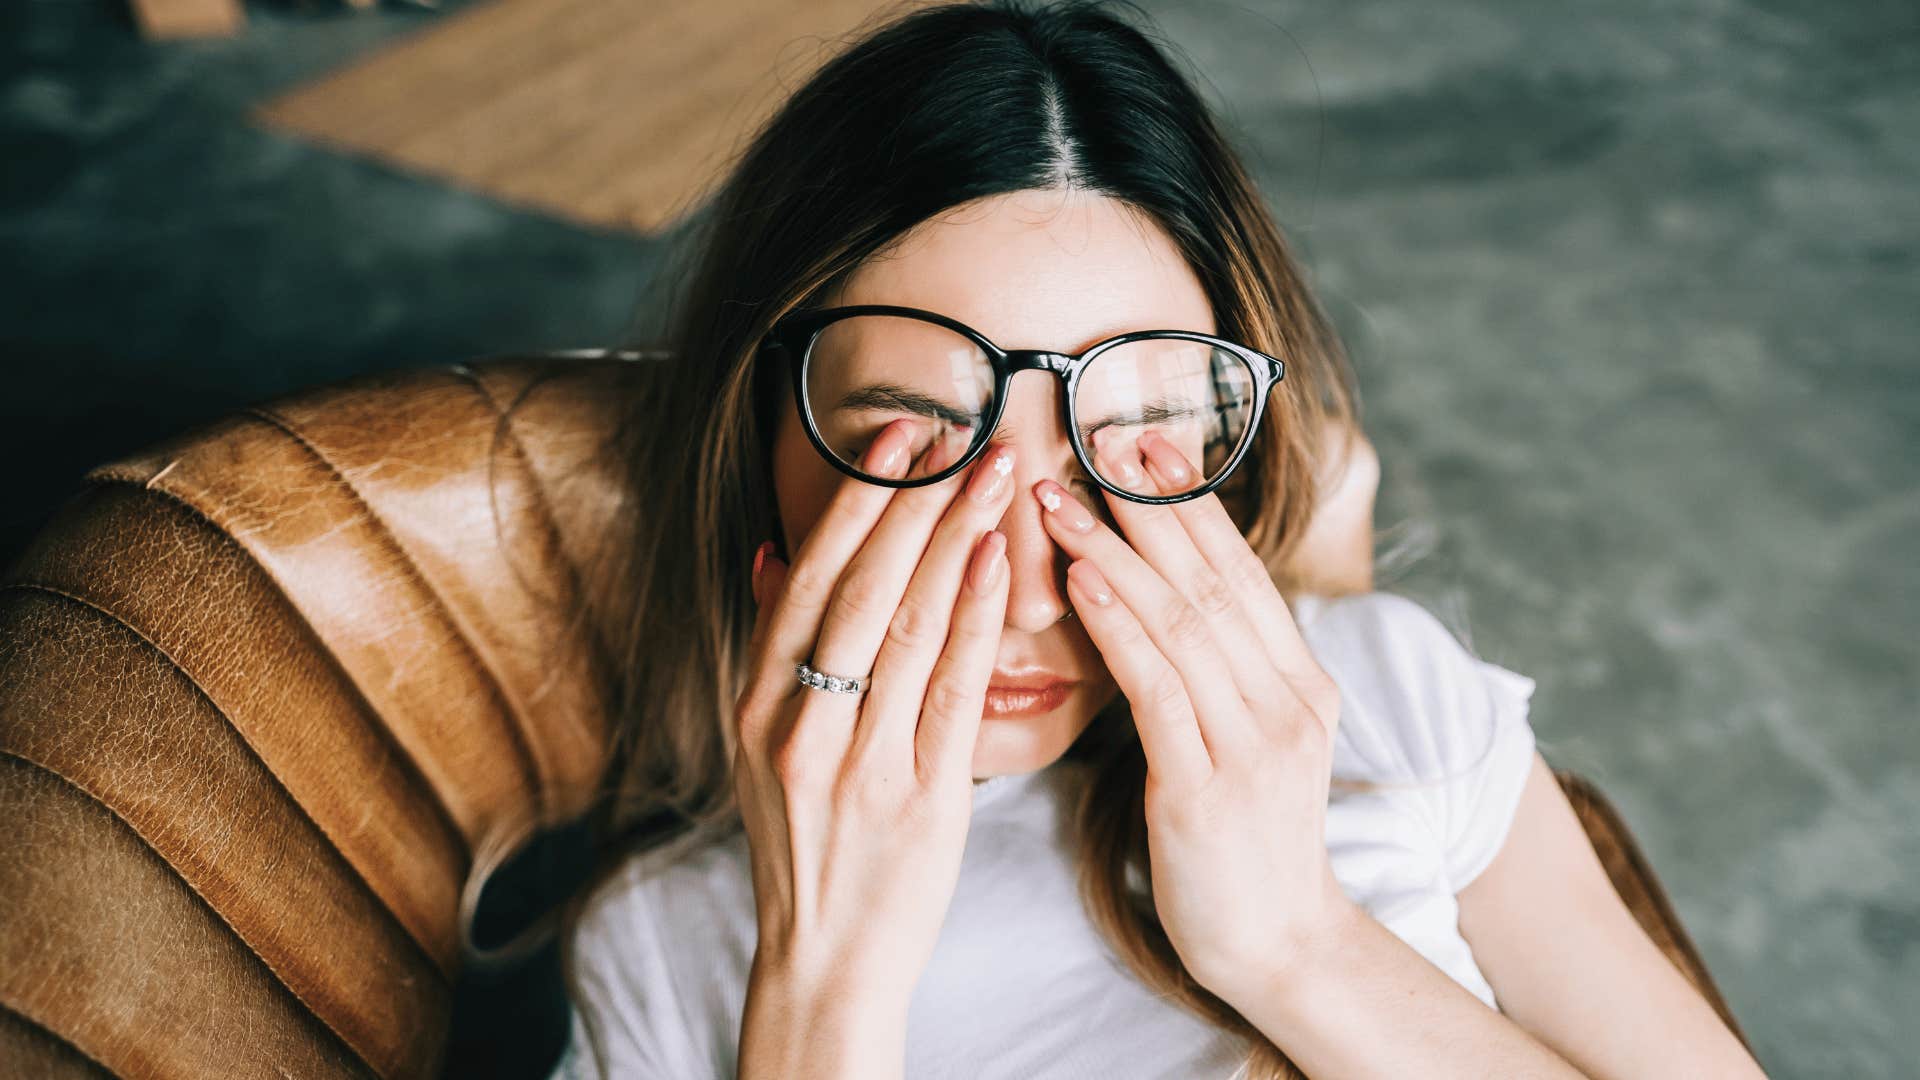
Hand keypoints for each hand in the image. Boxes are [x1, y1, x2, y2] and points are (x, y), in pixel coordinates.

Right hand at [734, 417, 1014, 1003]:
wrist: (824, 957)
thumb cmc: (806, 841)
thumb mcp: (762, 744)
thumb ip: (769, 648)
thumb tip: (770, 553)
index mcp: (758, 703)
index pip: (807, 578)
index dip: (854, 501)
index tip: (897, 436)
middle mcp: (797, 724)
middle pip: (858, 588)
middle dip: (912, 501)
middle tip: (961, 432)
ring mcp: (856, 761)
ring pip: (905, 628)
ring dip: (953, 539)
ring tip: (994, 474)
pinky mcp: (918, 797)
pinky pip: (949, 692)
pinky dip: (972, 620)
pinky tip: (997, 563)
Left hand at [1031, 428, 1359, 1002]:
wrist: (1278, 946)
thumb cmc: (1242, 841)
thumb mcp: (1247, 742)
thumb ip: (1222, 672)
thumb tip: (1163, 596)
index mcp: (1301, 684)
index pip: (1240, 573)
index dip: (1191, 506)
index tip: (1143, 445)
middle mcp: (1289, 701)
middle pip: (1212, 580)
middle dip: (1151, 506)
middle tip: (1096, 440)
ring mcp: (1255, 744)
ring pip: (1182, 622)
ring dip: (1115, 552)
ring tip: (1060, 499)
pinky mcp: (1208, 788)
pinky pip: (1158, 688)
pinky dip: (1118, 626)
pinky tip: (1079, 581)